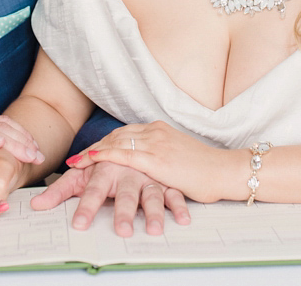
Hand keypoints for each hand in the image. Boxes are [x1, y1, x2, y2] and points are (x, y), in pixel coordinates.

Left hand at [30, 162, 189, 236]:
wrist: (151, 142)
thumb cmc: (117, 162)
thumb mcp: (89, 174)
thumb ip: (64, 188)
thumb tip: (36, 205)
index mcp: (108, 166)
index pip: (94, 188)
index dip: (87, 206)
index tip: (79, 224)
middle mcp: (129, 169)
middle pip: (126, 193)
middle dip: (123, 212)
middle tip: (121, 231)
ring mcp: (151, 174)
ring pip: (152, 193)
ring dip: (154, 212)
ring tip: (153, 230)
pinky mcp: (170, 179)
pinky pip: (175, 193)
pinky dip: (179, 205)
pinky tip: (181, 220)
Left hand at [65, 122, 238, 204]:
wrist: (224, 170)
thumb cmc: (206, 170)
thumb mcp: (180, 157)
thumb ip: (162, 156)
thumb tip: (151, 165)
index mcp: (160, 130)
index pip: (124, 133)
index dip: (105, 143)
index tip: (90, 152)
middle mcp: (154, 132)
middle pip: (115, 136)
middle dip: (94, 147)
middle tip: (77, 159)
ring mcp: (154, 143)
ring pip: (115, 143)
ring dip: (93, 153)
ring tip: (76, 163)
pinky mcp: (155, 158)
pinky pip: (122, 154)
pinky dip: (103, 156)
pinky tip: (90, 161)